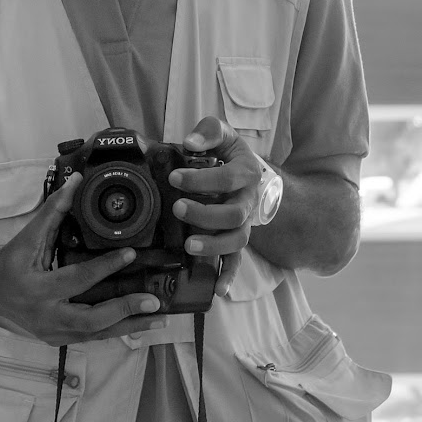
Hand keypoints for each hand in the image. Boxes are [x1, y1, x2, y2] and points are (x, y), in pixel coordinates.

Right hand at [0, 172, 167, 345]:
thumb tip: (77, 180)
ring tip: (158, 318)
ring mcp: (52, 332)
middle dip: (124, 310)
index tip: (131, 253)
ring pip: (96, 334)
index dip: (105, 266)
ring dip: (129, 326)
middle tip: (153, 302)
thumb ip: (55, 208)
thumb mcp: (29, 234)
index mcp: (37, 288)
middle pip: (91, 320)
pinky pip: (92, 337)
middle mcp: (46, 316)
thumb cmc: (11, 260)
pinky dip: (116, 330)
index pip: (77, 278)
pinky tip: (138, 323)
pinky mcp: (58, 339)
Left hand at [170, 116, 263, 296]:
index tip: (174, 177)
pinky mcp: (235, 238)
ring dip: (213, 245)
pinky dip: (229, 275)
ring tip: (189, 244)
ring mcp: (243, 223)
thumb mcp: (222, 134)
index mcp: (246, 172)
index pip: (227, 178)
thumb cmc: (229, 153)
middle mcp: (247, 201)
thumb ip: (209, 132)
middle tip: (177, 208)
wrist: (248, 173)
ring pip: (236, 240)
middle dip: (204, 214)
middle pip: (233, 215)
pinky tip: (218, 289)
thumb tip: (191, 143)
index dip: (200, 179)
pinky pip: (237, 261)